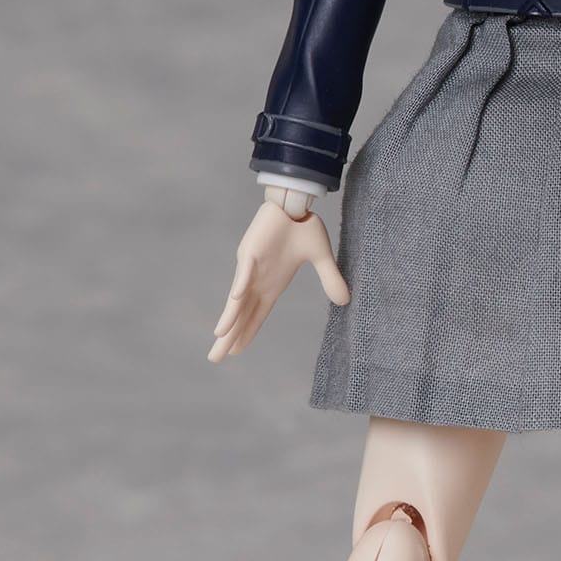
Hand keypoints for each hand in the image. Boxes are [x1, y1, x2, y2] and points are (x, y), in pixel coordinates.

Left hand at [208, 202, 349, 360]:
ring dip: (229, 320)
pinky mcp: (251, 251)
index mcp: (272, 284)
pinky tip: (235, 301)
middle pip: (241, 315)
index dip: (246, 333)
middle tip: (214, 359)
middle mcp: (258, 280)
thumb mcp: (321, 258)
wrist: (295, 200)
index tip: (235, 352)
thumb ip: (330, 279)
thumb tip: (345, 301)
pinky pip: (245, 272)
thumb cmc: (303, 226)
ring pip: (237, 300)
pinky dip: (240, 286)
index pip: (256, 315)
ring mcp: (252, 267)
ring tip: (219, 340)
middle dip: (229, 338)